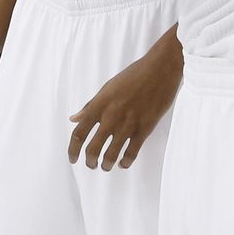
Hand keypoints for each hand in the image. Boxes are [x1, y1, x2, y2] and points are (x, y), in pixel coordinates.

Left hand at [68, 41, 182, 170]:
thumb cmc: (134, 75)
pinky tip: (123, 163)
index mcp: (100, 104)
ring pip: (111, 154)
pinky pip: (131, 153)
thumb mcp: (108, 87)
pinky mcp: (145, 128)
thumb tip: (74, 118)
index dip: (73, 149)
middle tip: (91, 164)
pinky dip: (125, 162)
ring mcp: (128, 123)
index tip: (72, 159)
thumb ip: (91, 105)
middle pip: (93, 148)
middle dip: (90, 161)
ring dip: (106, 164)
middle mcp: (111, 115)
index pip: (79, 132)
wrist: (160, 69)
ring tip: (106, 166)